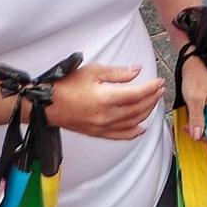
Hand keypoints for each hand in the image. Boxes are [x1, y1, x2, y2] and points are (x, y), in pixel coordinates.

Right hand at [48, 61, 165, 140]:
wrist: (47, 105)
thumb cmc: (67, 86)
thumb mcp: (93, 71)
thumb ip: (118, 73)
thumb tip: (137, 70)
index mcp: (106, 99)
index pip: (136, 94)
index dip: (150, 88)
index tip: (159, 81)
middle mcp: (106, 116)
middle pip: (137, 109)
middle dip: (152, 98)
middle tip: (160, 88)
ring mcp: (102, 127)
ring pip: (132, 122)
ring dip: (146, 112)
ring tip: (154, 101)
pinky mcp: (97, 134)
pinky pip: (120, 136)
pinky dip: (133, 132)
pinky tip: (141, 128)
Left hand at [177, 58, 206, 136]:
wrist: (192, 65)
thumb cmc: (195, 76)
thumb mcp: (194, 99)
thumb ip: (196, 119)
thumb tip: (198, 135)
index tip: (196, 135)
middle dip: (202, 129)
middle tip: (189, 127)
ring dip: (200, 125)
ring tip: (190, 121)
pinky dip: (201, 120)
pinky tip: (194, 117)